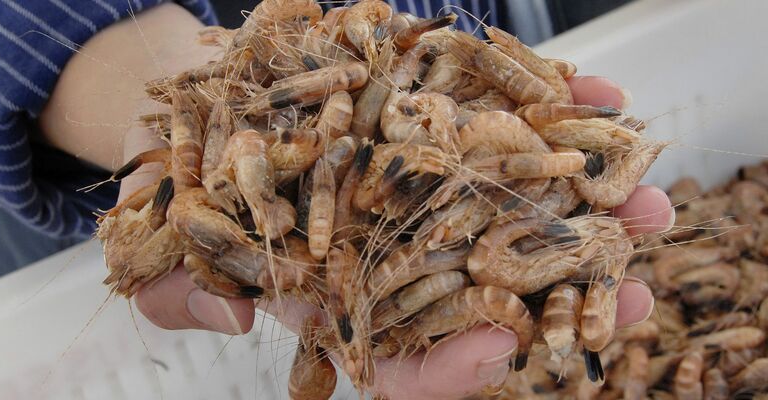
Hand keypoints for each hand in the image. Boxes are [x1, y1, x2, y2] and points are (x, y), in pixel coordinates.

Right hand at [133, 77, 672, 396]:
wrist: (192, 101)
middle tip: (634, 284)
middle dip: (562, 282)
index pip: (402, 352)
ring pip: (508, 192)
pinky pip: (495, 104)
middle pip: (482, 275)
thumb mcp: (160, 247)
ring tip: (645, 197)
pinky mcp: (425, 105)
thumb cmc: (176, 182)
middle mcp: (391, 236)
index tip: (503, 347)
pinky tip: (599, 92)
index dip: (448, 364)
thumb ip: (185, 293)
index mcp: (339, 291)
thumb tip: (238, 315)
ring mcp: (416, 171)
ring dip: (582, 194)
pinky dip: (549, 97)